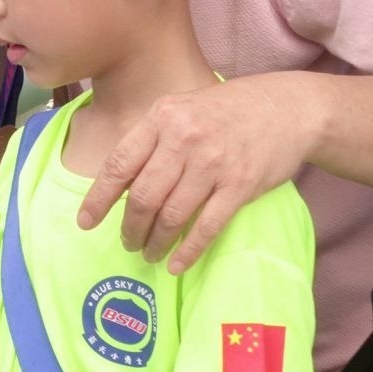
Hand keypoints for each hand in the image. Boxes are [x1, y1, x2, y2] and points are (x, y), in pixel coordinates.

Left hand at [78, 74, 313, 274]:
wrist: (286, 108)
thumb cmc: (227, 111)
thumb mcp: (181, 109)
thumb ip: (151, 140)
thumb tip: (118, 182)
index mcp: (162, 118)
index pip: (119, 164)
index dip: (98, 198)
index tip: (85, 222)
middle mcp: (184, 139)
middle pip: (143, 195)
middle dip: (129, 227)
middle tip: (127, 243)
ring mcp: (213, 163)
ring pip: (172, 214)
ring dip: (155, 241)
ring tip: (148, 253)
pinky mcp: (240, 185)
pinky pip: (206, 226)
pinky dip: (187, 250)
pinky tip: (176, 264)